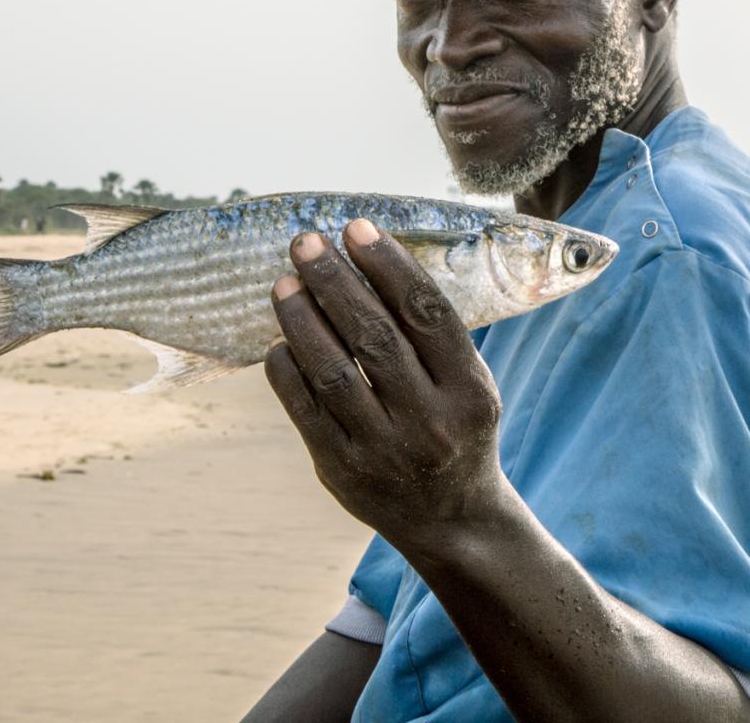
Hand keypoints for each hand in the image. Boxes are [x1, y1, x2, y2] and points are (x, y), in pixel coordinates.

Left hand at [264, 219, 508, 552]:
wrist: (452, 520)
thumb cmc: (456, 429)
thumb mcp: (469, 384)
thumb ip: (431, 335)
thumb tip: (368, 259)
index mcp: (470, 392)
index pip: (426, 314)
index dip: (388, 265)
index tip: (356, 228)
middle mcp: (430, 422)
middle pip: (374, 337)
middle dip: (334, 281)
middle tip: (305, 243)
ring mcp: (383, 451)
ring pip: (332, 371)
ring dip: (302, 320)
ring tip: (283, 284)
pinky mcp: (342, 472)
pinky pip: (304, 410)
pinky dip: (287, 369)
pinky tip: (279, 341)